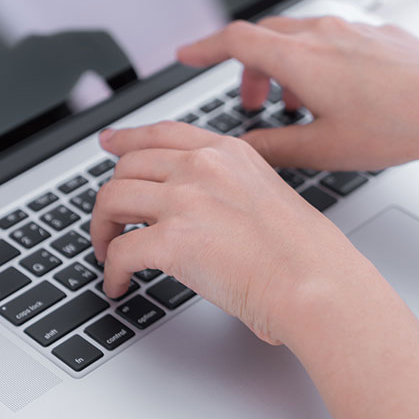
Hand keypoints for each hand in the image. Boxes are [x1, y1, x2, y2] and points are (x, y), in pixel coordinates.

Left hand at [90, 121, 368, 343]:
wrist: (317, 282)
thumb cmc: (305, 254)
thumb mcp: (268, 195)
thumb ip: (228, 190)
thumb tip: (199, 214)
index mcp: (228, 153)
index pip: (162, 133)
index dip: (127, 138)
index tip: (110, 143)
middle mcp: (202, 167)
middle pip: (127, 166)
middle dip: (108, 196)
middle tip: (107, 220)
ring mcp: (186, 200)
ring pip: (111, 200)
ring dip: (101, 229)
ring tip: (106, 252)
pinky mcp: (174, 240)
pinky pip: (120, 251)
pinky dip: (110, 271)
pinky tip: (118, 284)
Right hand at [178, 16, 418, 170]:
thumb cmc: (396, 127)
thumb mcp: (322, 149)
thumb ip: (272, 148)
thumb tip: (241, 149)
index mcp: (300, 59)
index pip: (234, 41)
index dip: (204, 48)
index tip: (186, 56)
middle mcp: (323, 35)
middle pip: (265, 38)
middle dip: (249, 67)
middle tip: (253, 101)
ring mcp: (352, 30)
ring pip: (300, 38)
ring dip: (286, 66)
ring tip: (297, 104)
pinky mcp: (378, 34)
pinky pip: (333, 40)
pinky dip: (318, 61)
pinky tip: (338, 94)